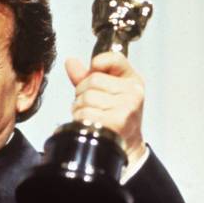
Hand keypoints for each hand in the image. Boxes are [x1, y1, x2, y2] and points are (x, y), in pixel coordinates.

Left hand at [65, 52, 145, 169]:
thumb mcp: (106, 91)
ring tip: (92, 115)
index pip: (113, 58)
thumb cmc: (116, 116)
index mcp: (132, 80)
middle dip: (83, 92)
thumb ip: (86, 76)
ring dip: (81, 108)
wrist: (126, 143)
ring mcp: (126, 106)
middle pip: (92, 80)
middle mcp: (132, 92)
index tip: (94, 70)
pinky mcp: (117, 121)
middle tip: (91, 104)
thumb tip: (70, 62)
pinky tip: (91, 123)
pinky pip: (86, 113)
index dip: (98, 63)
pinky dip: (82, 119)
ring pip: (87, 97)